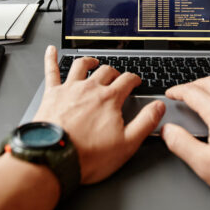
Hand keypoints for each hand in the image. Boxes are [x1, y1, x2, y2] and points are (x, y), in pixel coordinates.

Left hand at [33, 45, 165, 183]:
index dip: (134, 79)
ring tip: (93, 62)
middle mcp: (90, 89)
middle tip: (117, 77)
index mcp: (109, 99)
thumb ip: (145, 122)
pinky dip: (51, 58)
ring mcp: (69, 89)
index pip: (127, 80)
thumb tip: (158, 107)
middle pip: (105, 71)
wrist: (55, 159)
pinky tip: (51, 50)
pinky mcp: (52, 94)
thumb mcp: (127, 144)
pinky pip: (51, 71)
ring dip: (89, 61)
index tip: (135, 81)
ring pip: (81, 66)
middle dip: (114, 72)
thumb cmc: (88, 155)